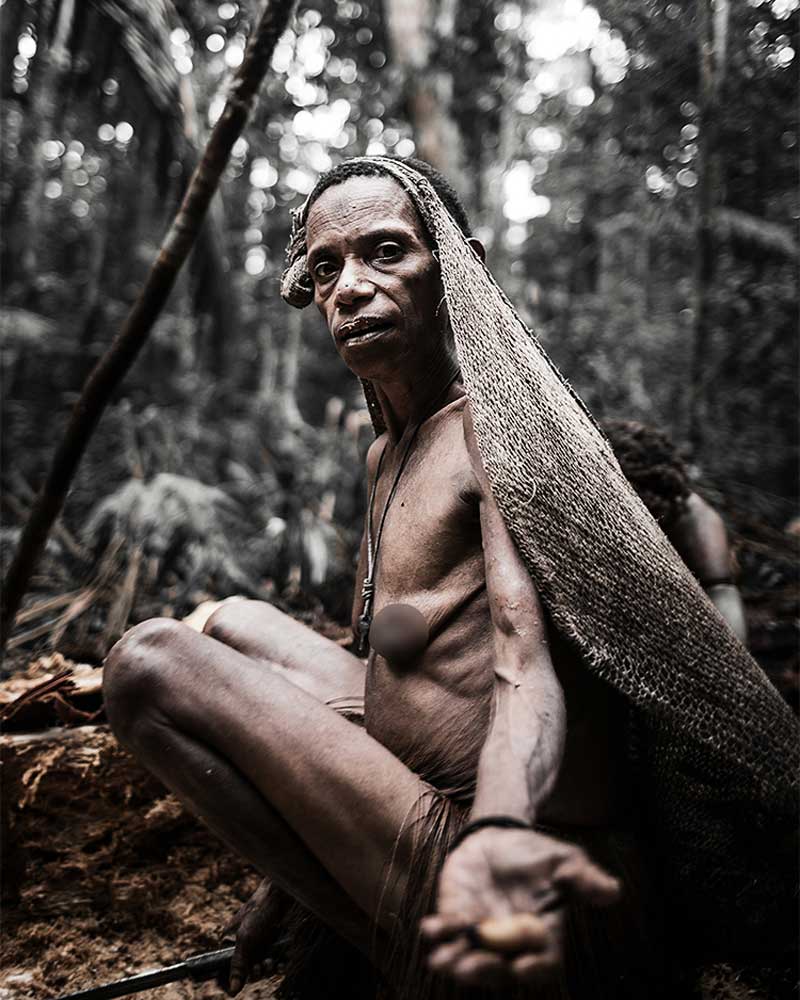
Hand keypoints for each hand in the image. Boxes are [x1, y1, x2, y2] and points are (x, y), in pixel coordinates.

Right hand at [221, 878, 291, 994]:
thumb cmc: (259, 912)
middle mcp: (243, 943)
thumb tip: (232, 991)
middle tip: (263, 964)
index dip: (236, 977)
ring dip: (269, 967)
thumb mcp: (245, 940)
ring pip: (263, 965)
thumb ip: (238, 965)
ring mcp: (258, 942)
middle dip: (258, 971)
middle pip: (248, 970)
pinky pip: (275, 958)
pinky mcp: (272, 940)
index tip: (245, 977)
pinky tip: (283, 962)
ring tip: (272, 961)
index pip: (228, 968)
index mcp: (229, 942)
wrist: (279, 894)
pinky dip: (279, 962)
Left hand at [420, 827, 619, 989]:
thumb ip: (583, 878)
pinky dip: (437, 932)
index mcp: (540, 937)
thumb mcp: (564, 861)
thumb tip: (613, 891)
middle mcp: (510, 943)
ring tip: (442, 962)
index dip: (533, 970)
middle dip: (484, 971)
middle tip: (470, 969)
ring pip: (468, 957)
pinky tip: (429, 930)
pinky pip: (446, 930)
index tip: (522, 969)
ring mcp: (481, 933)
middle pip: (499, 969)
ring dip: (454, 961)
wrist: (501, 836)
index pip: (541, 964)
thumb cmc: (536, 854)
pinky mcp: (456, 916)